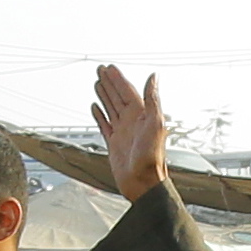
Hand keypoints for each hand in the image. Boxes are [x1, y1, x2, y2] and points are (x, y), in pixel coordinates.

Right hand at [91, 63, 173, 202]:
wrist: (143, 183)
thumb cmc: (151, 157)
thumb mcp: (155, 124)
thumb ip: (153, 99)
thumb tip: (154, 77)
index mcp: (142, 115)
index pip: (128, 92)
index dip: (118, 79)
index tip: (109, 68)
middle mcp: (132, 122)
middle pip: (118, 97)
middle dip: (109, 83)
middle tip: (100, 69)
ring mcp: (123, 132)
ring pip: (110, 108)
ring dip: (104, 95)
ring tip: (96, 83)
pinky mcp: (114, 144)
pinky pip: (104, 125)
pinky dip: (99, 115)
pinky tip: (95, 107)